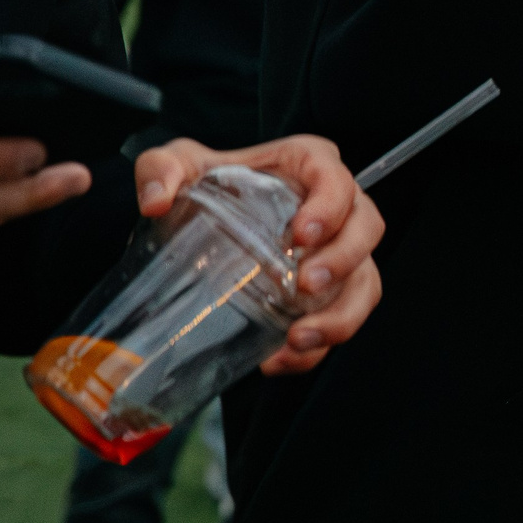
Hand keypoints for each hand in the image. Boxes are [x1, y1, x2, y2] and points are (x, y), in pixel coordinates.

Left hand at [134, 135, 383, 374]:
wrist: (212, 219)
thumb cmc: (208, 183)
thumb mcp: (179, 164)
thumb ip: (160, 169)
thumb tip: (155, 202)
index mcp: (309, 165)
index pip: (337, 178)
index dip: (330, 206)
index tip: (302, 235)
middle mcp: (339, 207)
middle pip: (367, 229)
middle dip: (343, 260)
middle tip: (304, 285)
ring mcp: (341, 251)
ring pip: (366, 281)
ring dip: (342, 315)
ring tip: (298, 338)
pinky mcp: (334, 290)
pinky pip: (344, 318)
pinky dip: (319, 346)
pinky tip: (280, 358)